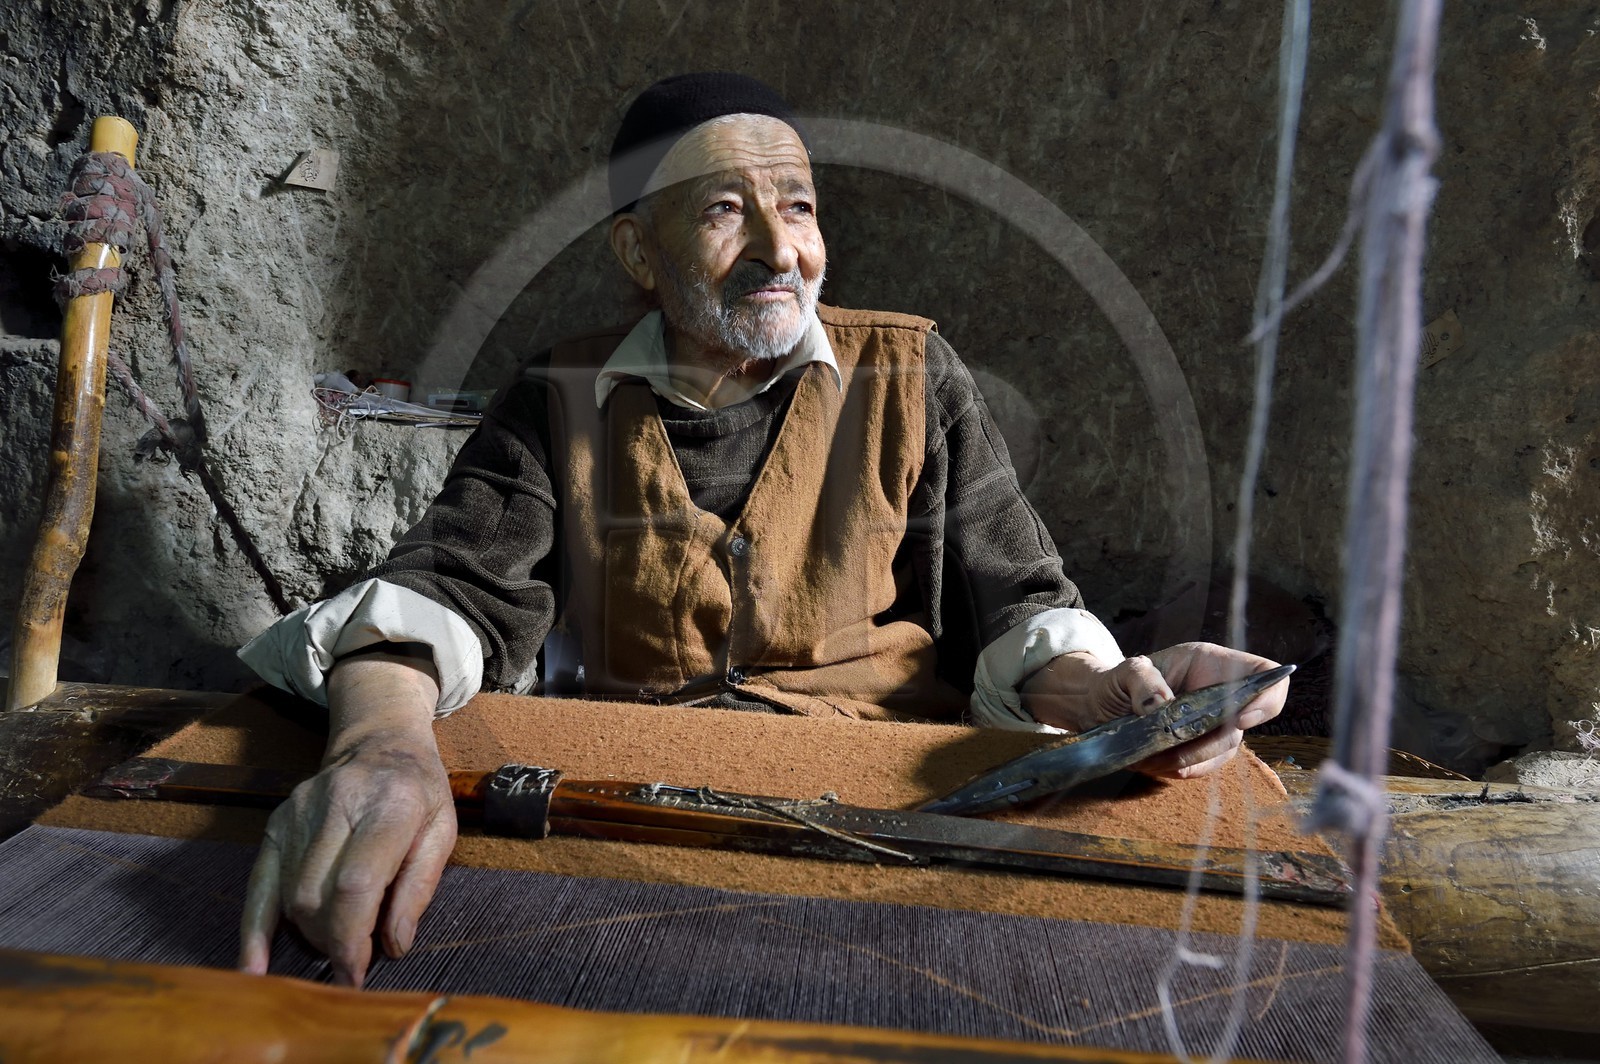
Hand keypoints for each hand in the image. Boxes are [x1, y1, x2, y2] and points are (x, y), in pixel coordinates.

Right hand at [238, 653, 455, 986]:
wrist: (380, 742)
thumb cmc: (420, 792)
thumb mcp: (443, 831)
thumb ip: (420, 888)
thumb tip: (394, 945)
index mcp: (391, 804)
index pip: (357, 883)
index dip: (352, 938)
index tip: (357, 974)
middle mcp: (338, 804)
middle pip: (317, 895)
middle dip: (332, 942)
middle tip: (352, 963)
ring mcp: (300, 811)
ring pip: (291, 895)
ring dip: (309, 934)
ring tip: (334, 942)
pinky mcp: (277, 822)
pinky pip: (259, 883)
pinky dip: (255, 928)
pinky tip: (255, 965)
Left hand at [1020, 641, 1286, 778]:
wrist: (1096, 710)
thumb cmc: (1113, 683)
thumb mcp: (1121, 672)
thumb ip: (1140, 679)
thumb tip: (1161, 704)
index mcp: (1210, 664)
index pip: (1262, 674)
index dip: (1265, 696)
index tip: (1238, 718)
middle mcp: (1218, 694)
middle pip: (1244, 722)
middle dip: (1211, 740)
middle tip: (1174, 745)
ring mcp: (1211, 725)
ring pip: (1224, 751)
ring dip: (1192, 760)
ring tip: (1156, 756)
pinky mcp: (1197, 750)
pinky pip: (1203, 767)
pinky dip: (1181, 770)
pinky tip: (1155, 763)